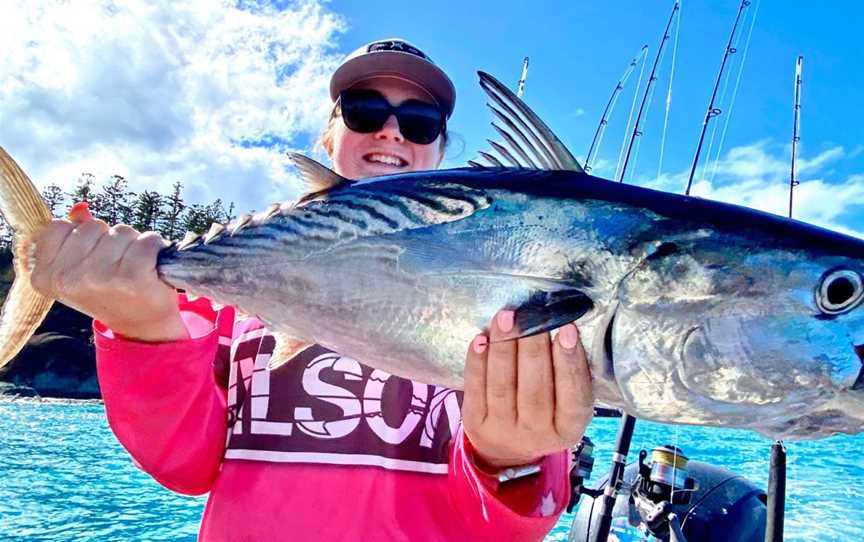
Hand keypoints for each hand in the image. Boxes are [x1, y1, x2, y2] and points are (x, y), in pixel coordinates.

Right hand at [26, 202, 186, 341]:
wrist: (141, 325)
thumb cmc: (110, 290)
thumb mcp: (79, 268)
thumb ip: (74, 236)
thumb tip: (81, 208)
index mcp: (45, 276)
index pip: (57, 227)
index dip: (80, 235)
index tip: (91, 257)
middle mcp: (68, 278)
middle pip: (92, 226)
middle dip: (109, 239)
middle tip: (116, 265)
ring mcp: (100, 277)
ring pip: (121, 231)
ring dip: (132, 243)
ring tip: (134, 267)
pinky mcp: (133, 276)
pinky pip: (147, 240)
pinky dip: (154, 247)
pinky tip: (152, 268)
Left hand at [462, 310, 593, 468]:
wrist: (508, 450)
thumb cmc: (545, 412)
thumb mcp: (566, 403)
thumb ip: (568, 373)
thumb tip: (560, 325)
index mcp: (568, 429)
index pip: (574, 397)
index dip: (570, 363)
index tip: (567, 330)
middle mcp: (536, 435)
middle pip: (535, 389)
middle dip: (533, 347)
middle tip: (533, 315)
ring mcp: (503, 430)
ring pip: (502, 385)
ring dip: (503, 347)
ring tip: (506, 317)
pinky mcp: (475, 422)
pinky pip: (475, 388)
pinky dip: (477, 361)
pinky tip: (482, 338)